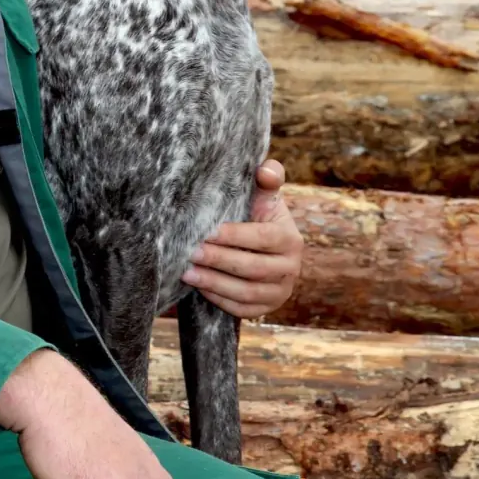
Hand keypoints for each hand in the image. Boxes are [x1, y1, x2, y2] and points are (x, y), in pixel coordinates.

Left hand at [181, 159, 303, 319]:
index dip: (235, 236)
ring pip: (247, 292)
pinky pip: (243, 309)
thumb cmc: (258, 216)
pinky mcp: (266, 308)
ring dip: (215, 283)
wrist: (263, 248)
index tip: (207, 232)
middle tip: (191, 253)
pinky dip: (220, 300)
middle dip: (219, 261)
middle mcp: (290, 268)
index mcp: (290, 238)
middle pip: (253, 268)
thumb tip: (265, 169)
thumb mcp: (264, 197)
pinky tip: (199, 288)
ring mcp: (280, 291)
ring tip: (187, 273)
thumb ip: (267, 179)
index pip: (263, 238)